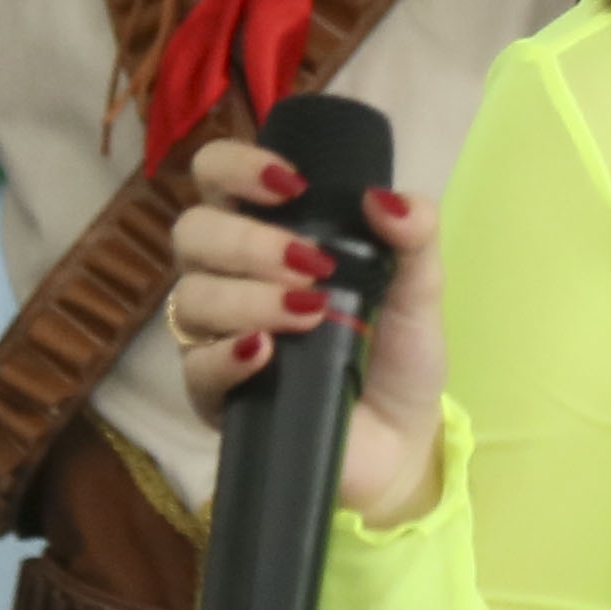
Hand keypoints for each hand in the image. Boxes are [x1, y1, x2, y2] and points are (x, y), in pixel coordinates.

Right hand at [167, 141, 450, 528]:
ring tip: (310, 313)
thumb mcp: (420, 290)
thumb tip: (384, 198)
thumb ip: (415, 236)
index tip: (290, 183)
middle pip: (192, 231)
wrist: (400, 443)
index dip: (236, 167)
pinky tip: (265, 353)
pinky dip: (228, 355)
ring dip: (250, 297)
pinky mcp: (214, 396)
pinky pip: (195, 366)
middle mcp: (230, 277)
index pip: (217, 177)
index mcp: (268, 234)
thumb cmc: (395, 354)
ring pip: (191, 296)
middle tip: (311, 263)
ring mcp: (216, 337)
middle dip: (248, 240)